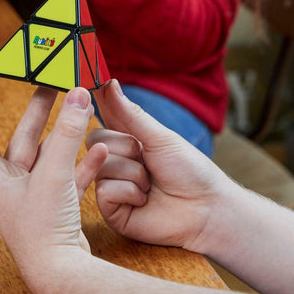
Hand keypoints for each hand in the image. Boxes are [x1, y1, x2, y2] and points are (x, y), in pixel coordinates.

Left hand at [0, 66, 107, 280]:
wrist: (61, 273)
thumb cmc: (43, 228)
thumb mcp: (54, 174)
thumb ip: (67, 133)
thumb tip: (79, 94)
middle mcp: (10, 182)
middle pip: (24, 134)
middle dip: (38, 107)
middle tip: (51, 81)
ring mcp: (33, 192)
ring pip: (50, 151)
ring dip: (65, 132)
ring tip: (80, 106)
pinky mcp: (55, 203)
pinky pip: (69, 173)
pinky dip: (83, 160)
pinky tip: (100, 147)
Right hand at [90, 79, 237, 254]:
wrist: (205, 209)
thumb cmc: (189, 170)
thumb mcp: (160, 137)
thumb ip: (130, 114)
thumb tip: (109, 84)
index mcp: (128, 139)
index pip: (105, 115)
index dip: (98, 102)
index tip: (88, 87)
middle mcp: (117, 160)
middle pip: (95, 139)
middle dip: (125, 146)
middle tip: (146, 158)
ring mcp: (112, 185)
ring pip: (101, 166)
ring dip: (133, 173)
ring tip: (151, 185)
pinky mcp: (112, 210)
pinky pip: (104, 191)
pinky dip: (130, 193)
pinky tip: (144, 200)